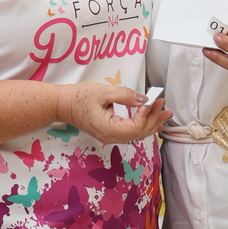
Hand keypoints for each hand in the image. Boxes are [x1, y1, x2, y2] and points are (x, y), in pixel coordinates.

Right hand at [55, 83, 173, 143]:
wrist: (62, 105)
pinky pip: (130, 133)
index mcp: (107, 128)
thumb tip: (144, 100)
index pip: (134, 127)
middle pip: (138, 133)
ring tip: (164, 114)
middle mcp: (109, 137)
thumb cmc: (78, 97)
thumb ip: (125, 95)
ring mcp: (109, 136)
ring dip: (151, 124)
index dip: (146, 115)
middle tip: (165, 106)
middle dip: (153, 119)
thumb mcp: (102, 91)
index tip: (152, 101)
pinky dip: (143, 127)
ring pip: (136, 135)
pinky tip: (152, 122)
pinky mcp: (110, 132)